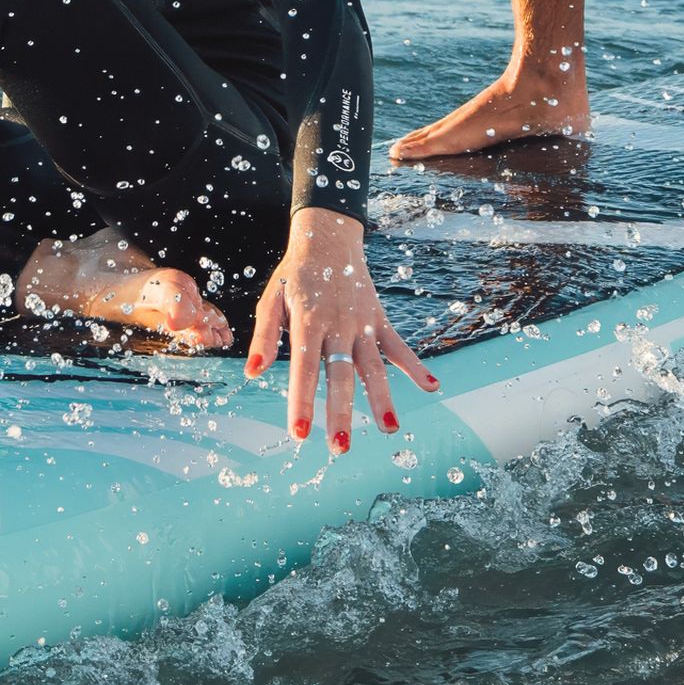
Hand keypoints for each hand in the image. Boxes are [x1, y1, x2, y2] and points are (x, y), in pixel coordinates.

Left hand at [245, 207, 438, 451]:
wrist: (328, 237)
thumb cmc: (294, 275)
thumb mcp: (271, 298)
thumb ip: (264, 335)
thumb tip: (251, 372)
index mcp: (308, 322)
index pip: (303, 368)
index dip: (301, 401)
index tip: (299, 433)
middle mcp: (338, 325)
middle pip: (340, 375)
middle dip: (341, 412)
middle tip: (340, 447)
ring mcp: (363, 323)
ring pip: (374, 366)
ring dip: (382, 398)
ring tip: (389, 429)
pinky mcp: (380, 319)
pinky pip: (399, 346)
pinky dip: (415, 365)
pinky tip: (432, 387)